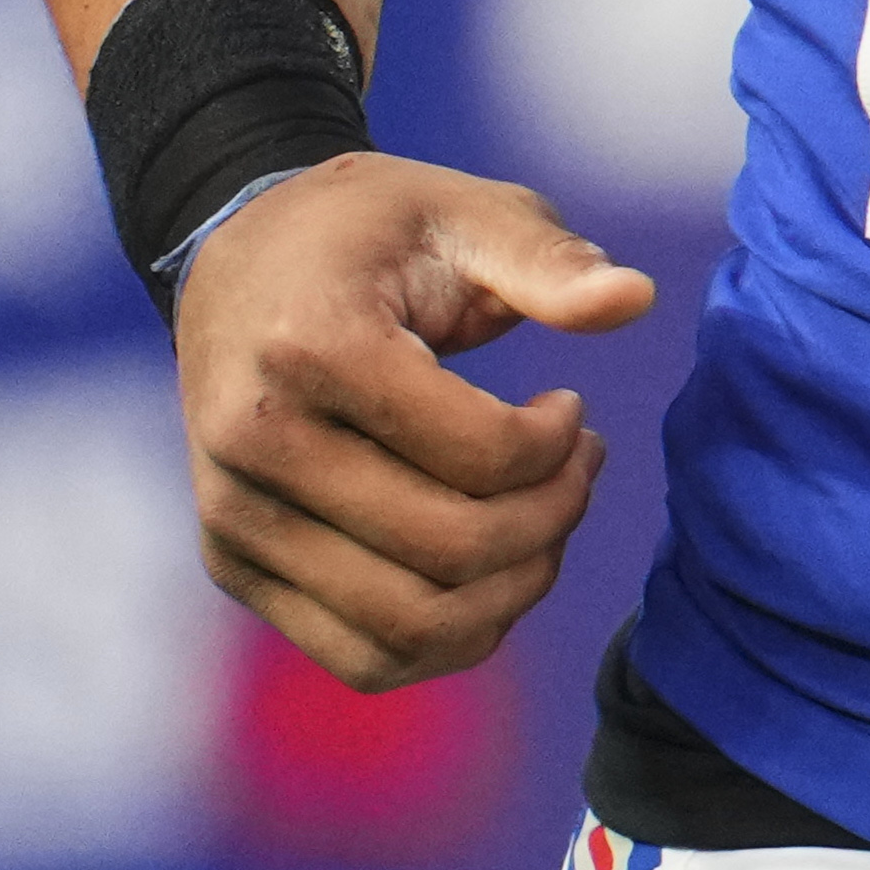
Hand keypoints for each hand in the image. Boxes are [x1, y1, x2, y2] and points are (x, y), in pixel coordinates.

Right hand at [173, 155, 651, 688]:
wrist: (239, 257)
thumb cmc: (370, 231)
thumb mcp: (465, 210)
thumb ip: (550, 260)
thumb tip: (637, 299)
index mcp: (311, 347)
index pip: (481, 455)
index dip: (559, 445)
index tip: (569, 404)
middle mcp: (253, 444)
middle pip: (451, 551)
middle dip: (552, 518)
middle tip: (581, 465)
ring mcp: (233, 517)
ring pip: (409, 627)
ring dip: (512, 590)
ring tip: (542, 519)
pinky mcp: (233, 565)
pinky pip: (363, 658)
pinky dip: (452, 639)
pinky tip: (492, 570)